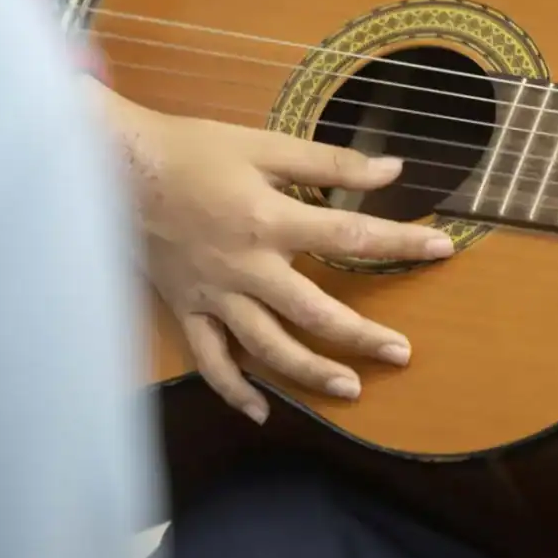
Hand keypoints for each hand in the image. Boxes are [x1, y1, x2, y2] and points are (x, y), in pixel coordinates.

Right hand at [96, 84, 453, 424]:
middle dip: (363, 337)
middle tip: (401, 353)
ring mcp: (215, 296)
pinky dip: (235, 391)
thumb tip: (392, 170)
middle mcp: (248, 268)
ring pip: (268, 349)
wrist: (116, 166)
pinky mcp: (186, 309)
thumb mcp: (264, 145)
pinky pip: (211, 361)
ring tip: (350, 390)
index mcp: (272, 220)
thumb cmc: (192, 149)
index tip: (441, 249)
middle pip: (316, 313)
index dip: (401, 243)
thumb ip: (330, 162)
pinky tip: (261, 412)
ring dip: (311, 373)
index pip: (352, 237)